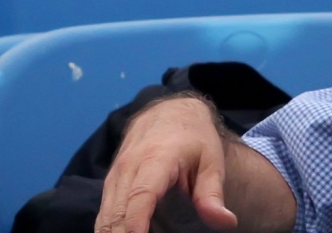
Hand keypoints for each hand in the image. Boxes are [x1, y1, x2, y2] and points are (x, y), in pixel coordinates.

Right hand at [96, 97, 238, 232]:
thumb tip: (226, 222)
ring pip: (105, 214)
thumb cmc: (195, 139)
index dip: (136, 224)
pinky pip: (104, 210)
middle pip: (118, 211)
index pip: (141, 196)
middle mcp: (129, 166)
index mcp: (157, 159)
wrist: (171, 112)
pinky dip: (110, 228)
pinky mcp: (110, 180)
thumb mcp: (212, 162)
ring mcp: (116, 173)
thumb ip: (213, 195)